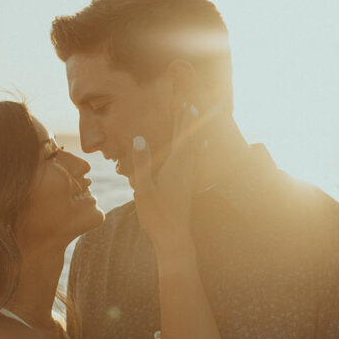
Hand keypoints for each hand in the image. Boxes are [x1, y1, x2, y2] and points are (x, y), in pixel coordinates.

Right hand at [131, 104, 198, 252]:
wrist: (174, 238)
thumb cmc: (157, 214)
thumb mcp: (144, 188)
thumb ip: (142, 162)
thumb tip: (139, 137)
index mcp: (176, 165)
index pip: (181, 135)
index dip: (182, 118)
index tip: (185, 100)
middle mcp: (186, 168)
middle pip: (189, 138)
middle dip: (189, 120)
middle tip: (192, 102)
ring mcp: (188, 177)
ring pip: (193, 148)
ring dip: (193, 132)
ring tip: (196, 119)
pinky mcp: (187, 185)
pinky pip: (193, 159)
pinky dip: (195, 147)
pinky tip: (199, 147)